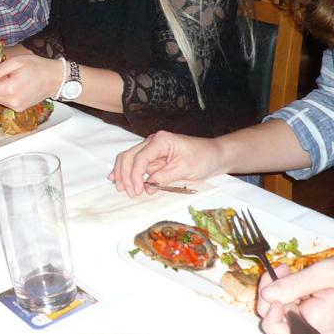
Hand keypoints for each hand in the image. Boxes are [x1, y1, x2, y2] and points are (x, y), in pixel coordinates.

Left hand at [0, 54, 61, 110]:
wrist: (55, 78)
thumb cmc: (37, 66)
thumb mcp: (15, 62)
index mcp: (9, 89)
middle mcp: (11, 101)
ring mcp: (15, 107)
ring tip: (9, 79)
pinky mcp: (19, 109)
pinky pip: (4, 102)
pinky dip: (5, 94)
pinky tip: (14, 86)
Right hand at [110, 130, 225, 196]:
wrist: (216, 155)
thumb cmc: (203, 158)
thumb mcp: (185, 168)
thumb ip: (164, 175)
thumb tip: (148, 184)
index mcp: (160, 141)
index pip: (140, 158)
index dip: (134, 175)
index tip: (136, 191)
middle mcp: (152, 142)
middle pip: (129, 156)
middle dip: (124, 174)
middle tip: (127, 192)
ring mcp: (152, 149)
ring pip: (129, 159)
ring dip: (122, 173)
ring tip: (120, 188)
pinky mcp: (154, 158)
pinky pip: (136, 164)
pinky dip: (127, 172)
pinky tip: (117, 179)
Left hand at [257, 258, 333, 333]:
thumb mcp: (327, 272)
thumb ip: (295, 284)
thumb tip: (266, 295)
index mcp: (315, 326)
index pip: (271, 322)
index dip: (266, 297)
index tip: (280, 272)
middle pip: (271, 325)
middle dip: (269, 295)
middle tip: (282, 270)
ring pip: (278, 323)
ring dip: (276, 297)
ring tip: (289, 273)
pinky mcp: (313, 330)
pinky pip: (290, 320)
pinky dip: (286, 301)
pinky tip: (295, 282)